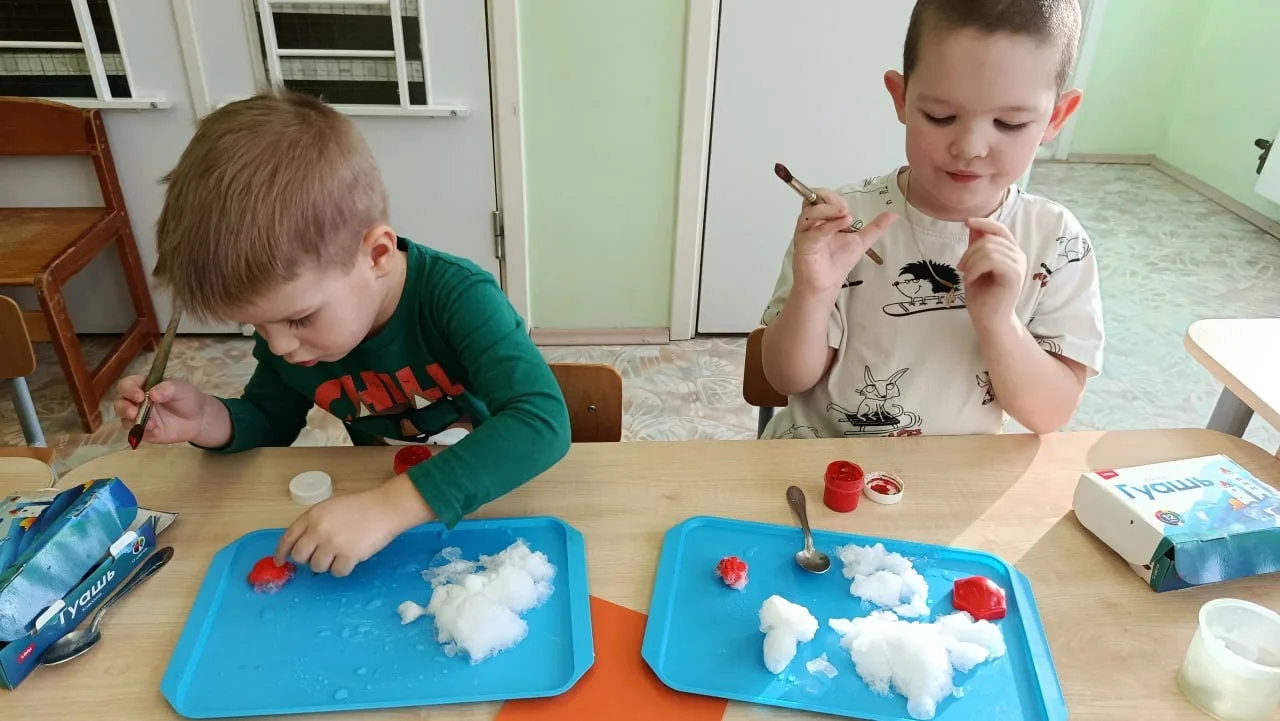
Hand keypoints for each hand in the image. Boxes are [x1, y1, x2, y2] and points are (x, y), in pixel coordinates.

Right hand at [114, 375, 214, 444]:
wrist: (198, 418)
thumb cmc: (187, 398)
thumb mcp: (181, 389)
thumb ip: (167, 388)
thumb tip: (152, 393)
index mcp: (143, 385)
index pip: (127, 385)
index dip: (129, 390)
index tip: (140, 396)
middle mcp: (137, 401)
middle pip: (120, 403)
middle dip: (124, 408)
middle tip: (134, 412)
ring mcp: (139, 417)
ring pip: (124, 419)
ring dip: (133, 422)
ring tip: (151, 423)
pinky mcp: (144, 431)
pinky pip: (136, 433)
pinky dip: (143, 432)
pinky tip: (156, 430)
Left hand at [274, 475, 432, 576]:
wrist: (386, 508)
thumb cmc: (361, 506)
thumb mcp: (331, 507)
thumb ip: (315, 523)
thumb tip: (304, 545)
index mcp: (313, 515)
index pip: (288, 537)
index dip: (282, 552)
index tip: (280, 561)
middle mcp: (319, 530)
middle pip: (301, 556)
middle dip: (309, 559)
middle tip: (323, 555)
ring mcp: (333, 544)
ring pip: (318, 567)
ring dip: (328, 564)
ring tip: (341, 554)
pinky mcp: (349, 556)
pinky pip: (337, 572)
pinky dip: (343, 569)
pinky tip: (352, 558)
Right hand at [790, 189, 897, 295]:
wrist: (827, 284)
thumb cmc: (838, 262)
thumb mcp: (861, 240)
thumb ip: (875, 227)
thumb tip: (893, 214)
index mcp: (821, 218)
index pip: (823, 197)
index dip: (836, 198)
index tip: (848, 209)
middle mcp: (810, 222)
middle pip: (813, 198)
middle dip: (830, 199)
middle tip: (846, 209)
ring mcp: (805, 232)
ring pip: (811, 211)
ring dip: (830, 210)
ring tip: (847, 217)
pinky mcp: (804, 244)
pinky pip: (815, 230)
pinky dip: (829, 225)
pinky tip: (843, 224)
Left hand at [959, 218, 1025, 330]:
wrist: (988, 320)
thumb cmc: (982, 295)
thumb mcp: (975, 265)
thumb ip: (977, 246)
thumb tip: (972, 224)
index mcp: (1010, 252)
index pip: (999, 229)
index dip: (983, 222)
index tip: (966, 222)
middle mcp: (1018, 256)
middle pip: (989, 238)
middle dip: (969, 251)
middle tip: (961, 268)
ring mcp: (1018, 265)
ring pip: (989, 248)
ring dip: (971, 261)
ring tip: (967, 276)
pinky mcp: (1015, 275)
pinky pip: (992, 259)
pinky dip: (976, 268)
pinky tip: (971, 279)